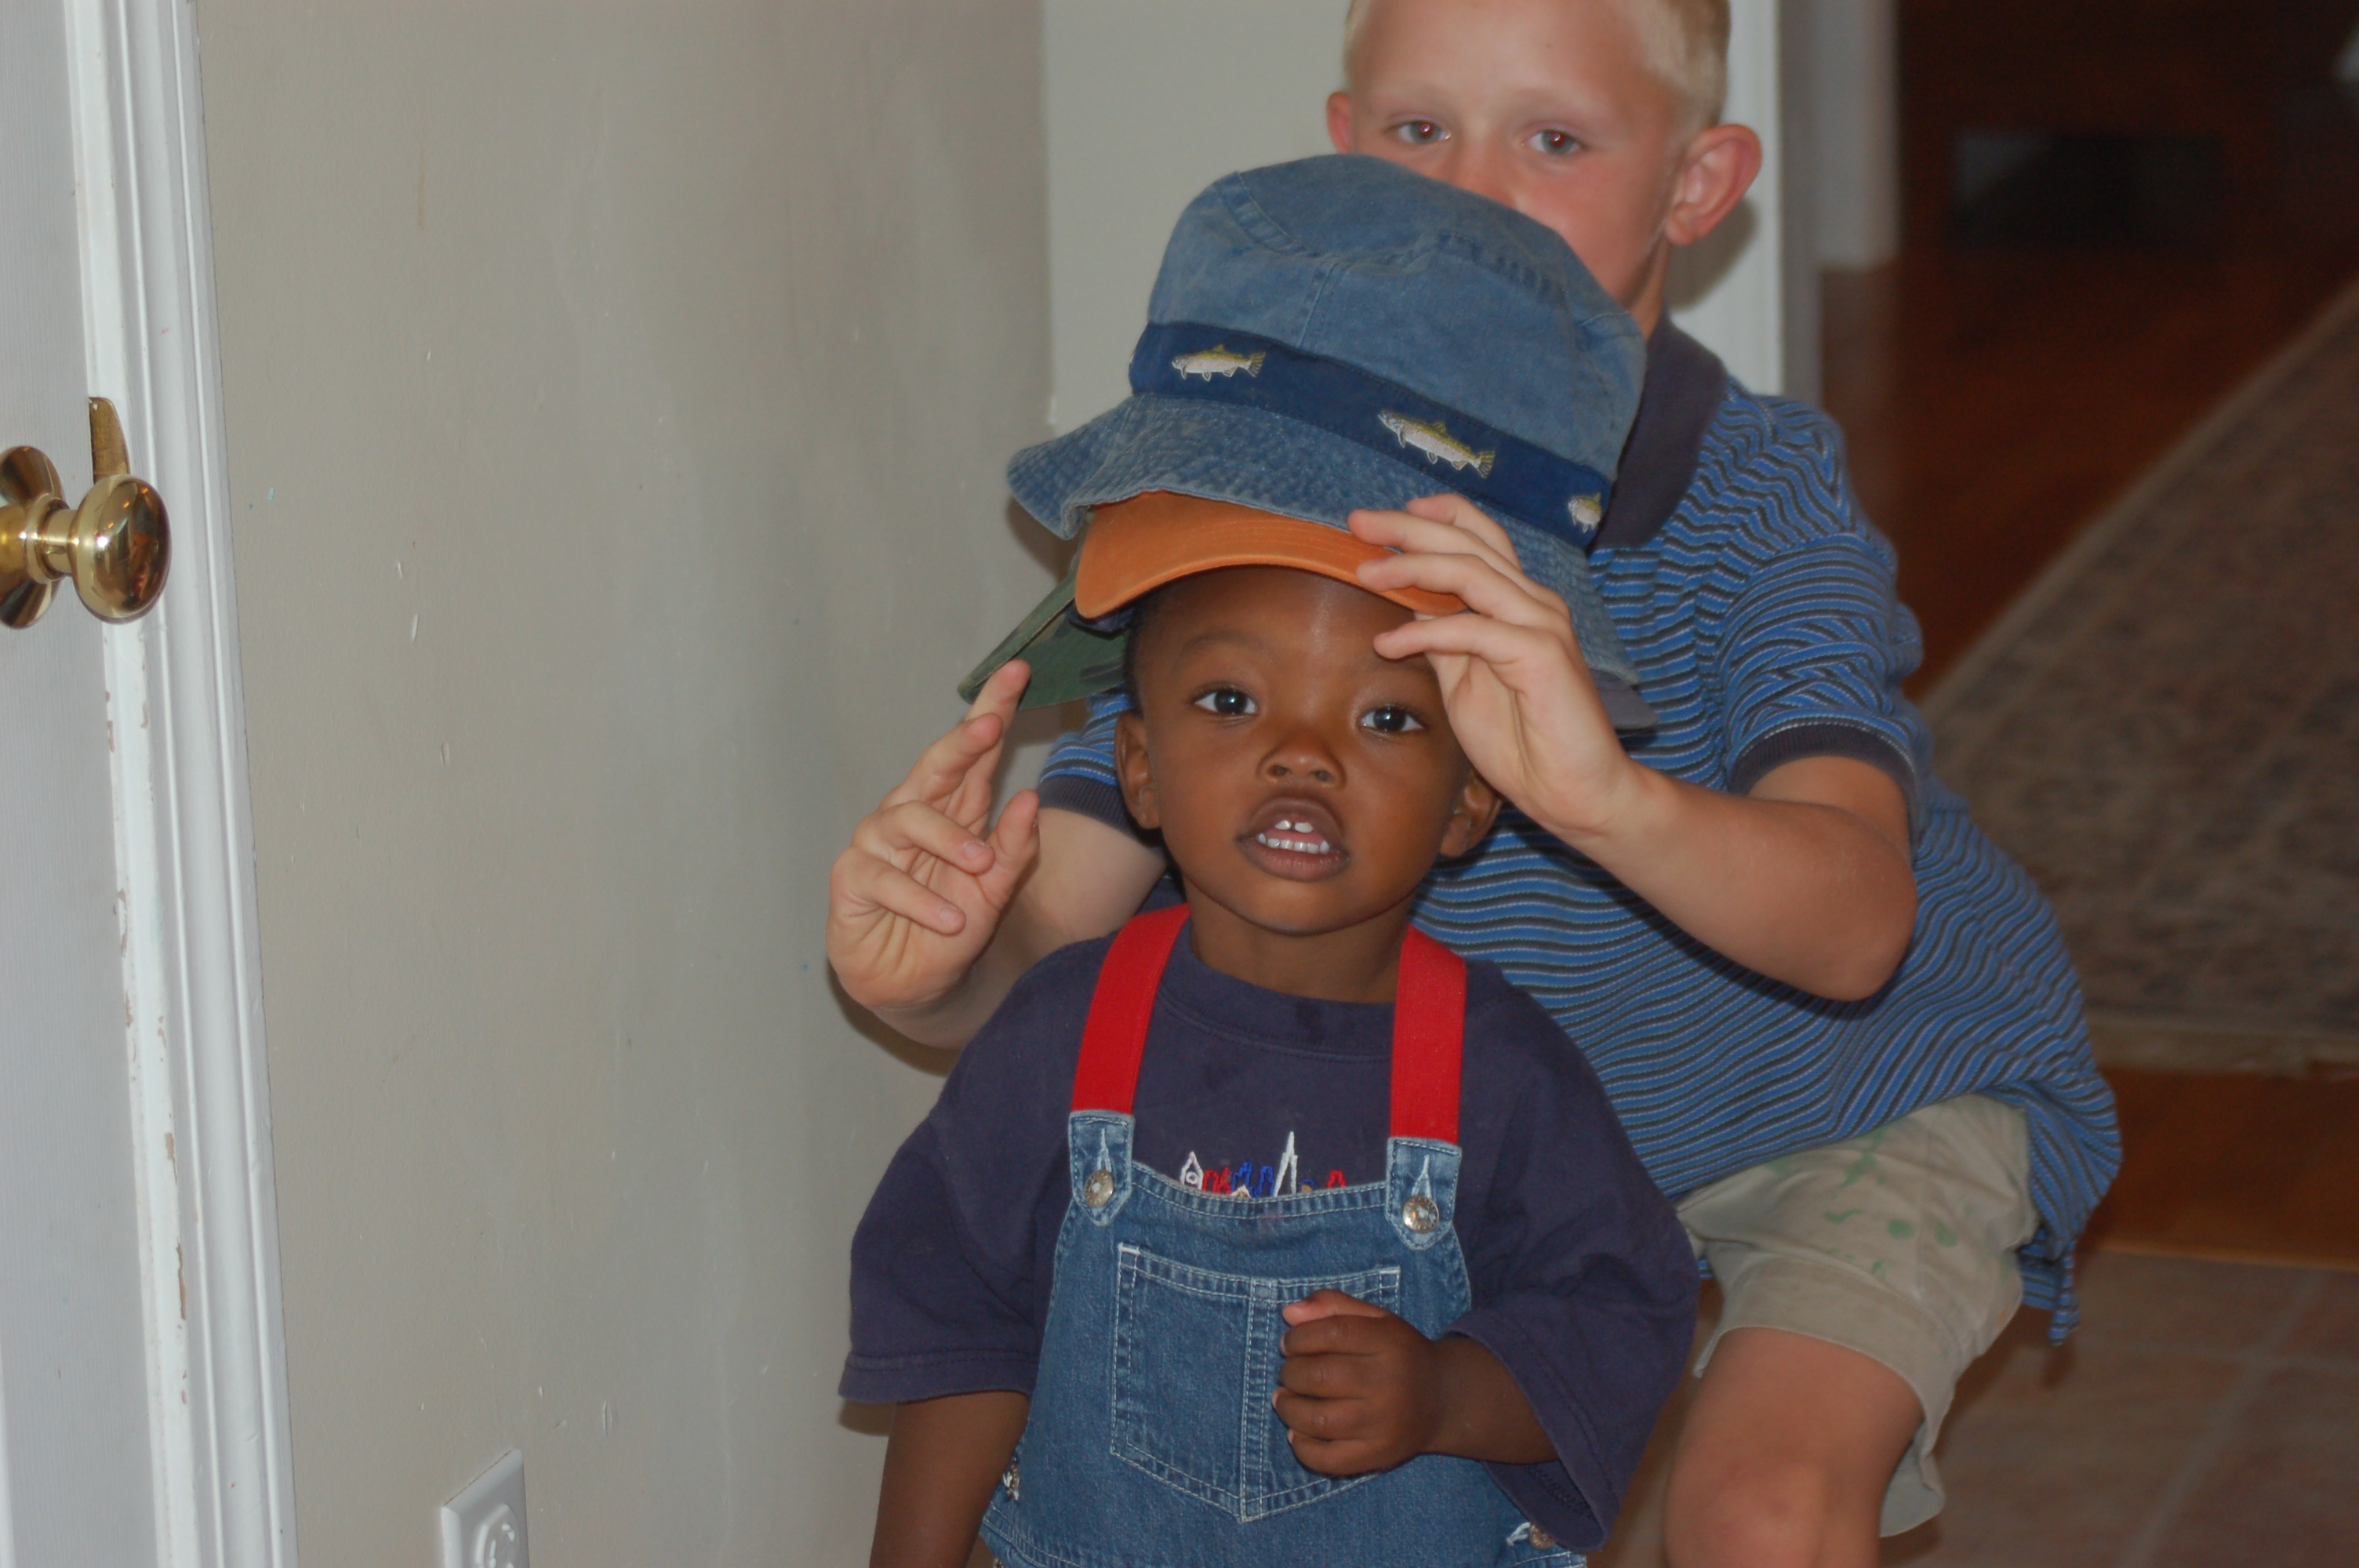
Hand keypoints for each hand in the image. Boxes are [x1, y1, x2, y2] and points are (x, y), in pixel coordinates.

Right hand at [827, 660, 1041, 1017]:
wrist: (916, 986)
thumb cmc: (953, 925)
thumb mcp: (995, 890)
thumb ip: (1014, 849)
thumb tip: (1030, 800)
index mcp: (953, 809)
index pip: (973, 755)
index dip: (991, 712)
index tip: (1017, 676)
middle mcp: (911, 815)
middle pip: (933, 767)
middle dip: (960, 742)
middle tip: (989, 727)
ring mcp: (877, 844)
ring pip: (908, 820)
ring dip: (948, 841)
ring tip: (980, 868)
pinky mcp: (852, 879)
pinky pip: (885, 879)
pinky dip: (922, 900)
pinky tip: (952, 920)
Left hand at [1273, 1290, 1444, 1474]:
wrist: (1442, 1400)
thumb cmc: (1397, 1353)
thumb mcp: (1375, 1319)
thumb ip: (1333, 1305)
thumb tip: (1288, 1314)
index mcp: (1389, 1342)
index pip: (1332, 1333)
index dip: (1299, 1338)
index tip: (1289, 1344)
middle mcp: (1388, 1383)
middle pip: (1319, 1376)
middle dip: (1290, 1373)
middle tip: (1288, 1372)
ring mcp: (1383, 1424)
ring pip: (1318, 1419)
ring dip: (1288, 1408)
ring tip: (1284, 1400)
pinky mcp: (1378, 1456)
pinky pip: (1328, 1459)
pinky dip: (1302, 1446)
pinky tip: (1296, 1431)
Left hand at [1350, 495, 1643, 846]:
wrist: (1575, 792)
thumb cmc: (1524, 741)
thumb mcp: (1466, 682)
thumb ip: (1443, 641)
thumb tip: (1404, 608)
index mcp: (1519, 602)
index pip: (1480, 537)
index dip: (1435, 516)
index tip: (1383, 519)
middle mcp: (1534, 602)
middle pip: (1470, 543)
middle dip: (1408, 527)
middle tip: (1357, 521)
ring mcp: (1541, 624)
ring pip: (1471, 573)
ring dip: (1412, 568)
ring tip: (1364, 572)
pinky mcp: (1540, 654)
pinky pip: (1471, 630)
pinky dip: (1424, 632)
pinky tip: (1388, 643)